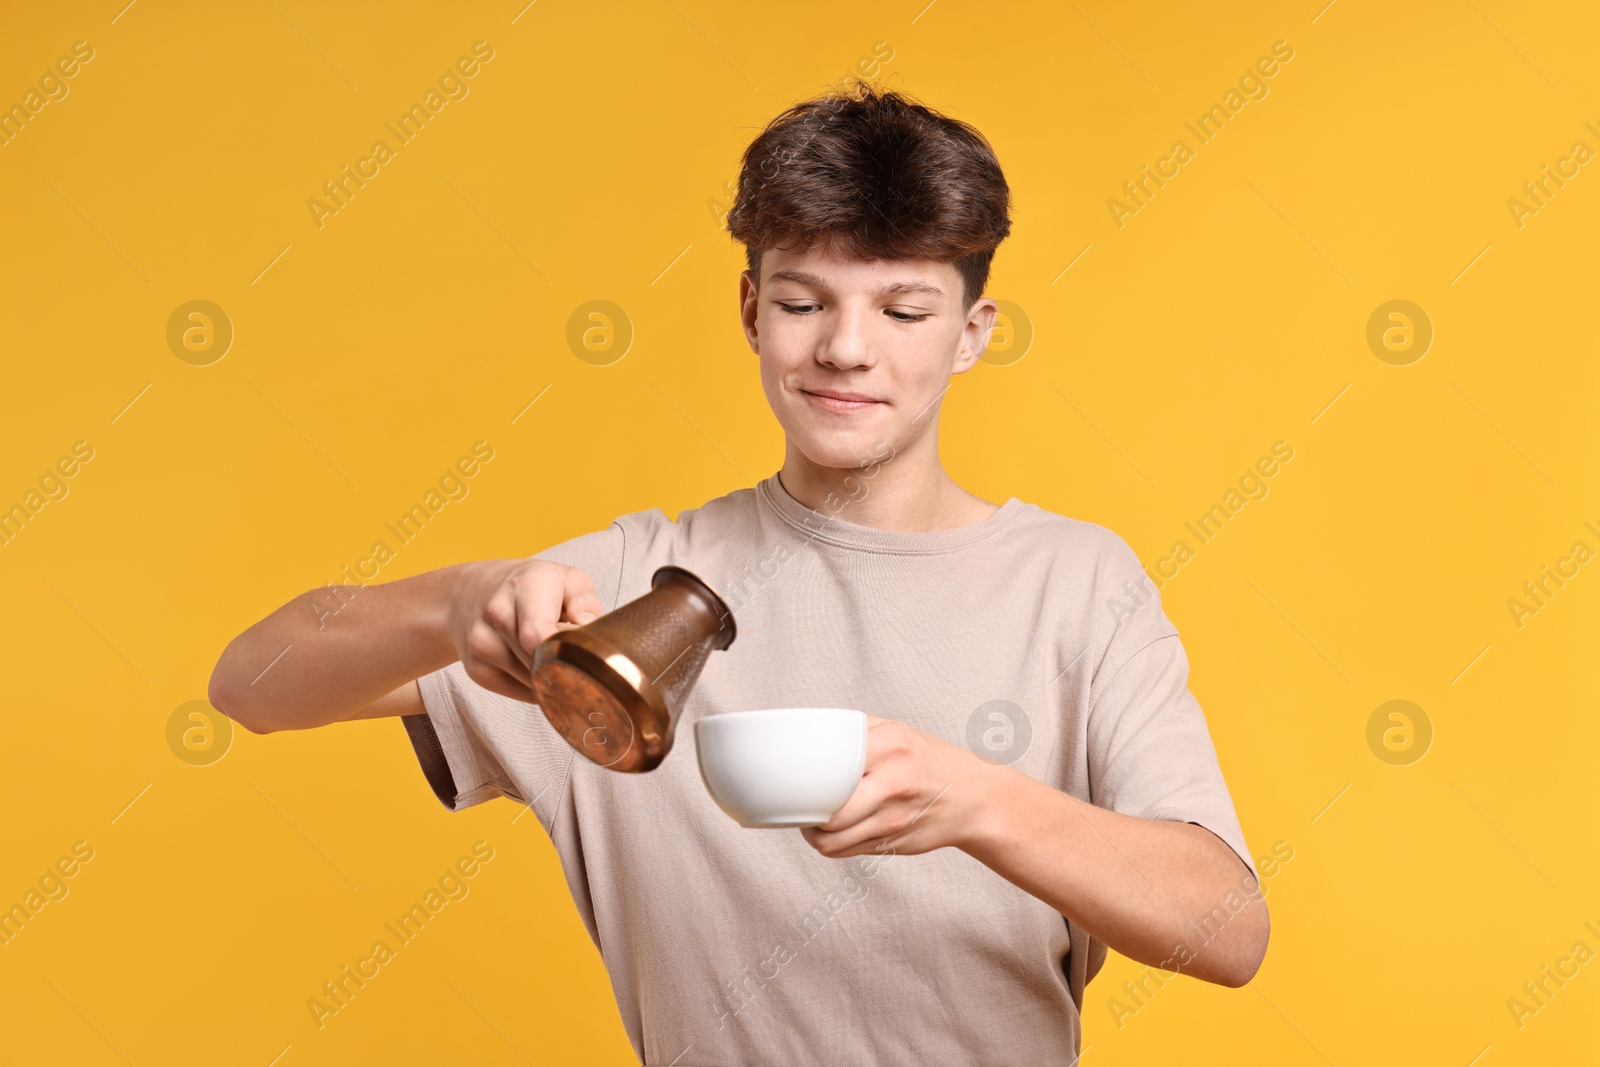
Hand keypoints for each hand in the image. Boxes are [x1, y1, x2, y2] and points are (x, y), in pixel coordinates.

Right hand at [439, 559, 603, 702]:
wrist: (472, 592)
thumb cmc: (530, 587)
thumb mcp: (567, 579)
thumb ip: (585, 601)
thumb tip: (587, 626)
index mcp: (524, 588)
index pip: (537, 634)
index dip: (564, 651)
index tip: (581, 653)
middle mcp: (496, 614)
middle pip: (539, 661)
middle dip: (564, 663)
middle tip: (571, 651)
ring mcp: (481, 644)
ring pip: (531, 681)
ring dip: (549, 676)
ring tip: (550, 652)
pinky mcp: (476, 669)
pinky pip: (519, 692)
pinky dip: (533, 686)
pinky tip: (533, 664)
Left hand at [801, 715, 998, 858]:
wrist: (976, 798)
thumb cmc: (931, 762)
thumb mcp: (899, 732)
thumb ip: (859, 731)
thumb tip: (811, 735)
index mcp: (891, 745)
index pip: (833, 766)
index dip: (805, 779)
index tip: (794, 778)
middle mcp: (894, 781)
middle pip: (829, 811)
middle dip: (806, 812)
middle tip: (800, 803)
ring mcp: (894, 817)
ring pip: (832, 839)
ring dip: (814, 834)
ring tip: (812, 822)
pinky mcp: (893, 843)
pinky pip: (846, 852)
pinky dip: (830, 845)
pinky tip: (830, 833)